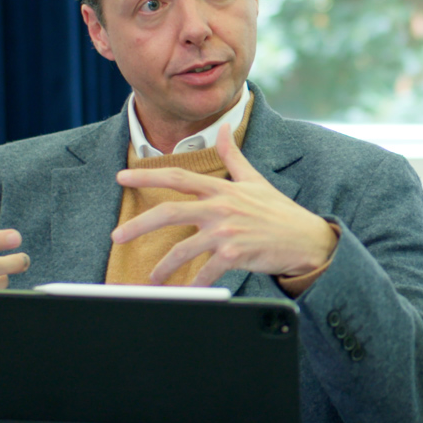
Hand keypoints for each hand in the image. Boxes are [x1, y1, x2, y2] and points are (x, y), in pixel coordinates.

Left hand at [111, 130, 337, 286]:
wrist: (306, 240)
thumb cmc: (279, 212)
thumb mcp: (255, 180)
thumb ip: (233, 156)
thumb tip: (224, 129)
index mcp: (222, 189)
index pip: (178, 177)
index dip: (147, 176)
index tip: (121, 176)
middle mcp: (221, 208)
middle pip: (169, 212)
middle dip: (138, 224)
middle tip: (116, 236)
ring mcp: (226, 232)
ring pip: (182, 249)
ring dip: (163, 266)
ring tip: (152, 278)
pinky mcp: (234, 255)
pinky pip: (204, 272)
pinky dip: (192, 285)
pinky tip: (183, 292)